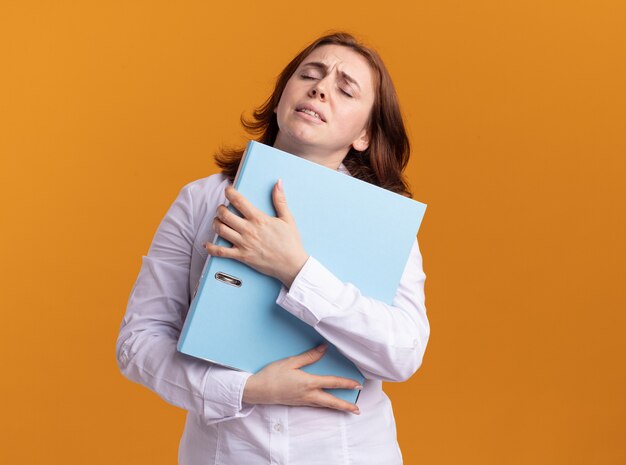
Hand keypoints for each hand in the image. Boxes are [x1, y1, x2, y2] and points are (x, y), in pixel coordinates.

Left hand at [204, 180, 308, 287]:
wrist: (292, 264)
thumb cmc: (291, 242)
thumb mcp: (288, 219)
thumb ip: (280, 200)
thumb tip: (278, 183)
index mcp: (259, 219)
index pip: (239, 201)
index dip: (230, 192)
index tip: (228, 190)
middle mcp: (248, 230)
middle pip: (225, 214)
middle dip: (220, 209)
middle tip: (222, 208)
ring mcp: (243, 244)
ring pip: (221, 230)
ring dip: (215, 223)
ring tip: (218, 221)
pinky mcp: (242, 256)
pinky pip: (221, 252)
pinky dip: (211, 248)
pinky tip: (207, 244)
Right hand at [242, 344, 361, 413]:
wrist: (258, 390)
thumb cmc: (273, 374)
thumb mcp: (291, 362)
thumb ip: (309, 356)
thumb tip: (324, 348)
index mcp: (308, 382)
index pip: (332, 383)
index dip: (346, 383)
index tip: (357, 385)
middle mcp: (308, 394)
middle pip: (331, 401)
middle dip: (345, 406)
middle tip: (357, 410)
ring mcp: (303, 401)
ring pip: (324, 405)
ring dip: (337, 407)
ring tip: (347, 409)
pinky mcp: (298, 403)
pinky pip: (316, 405)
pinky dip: (325, 406)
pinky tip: (327, 405)